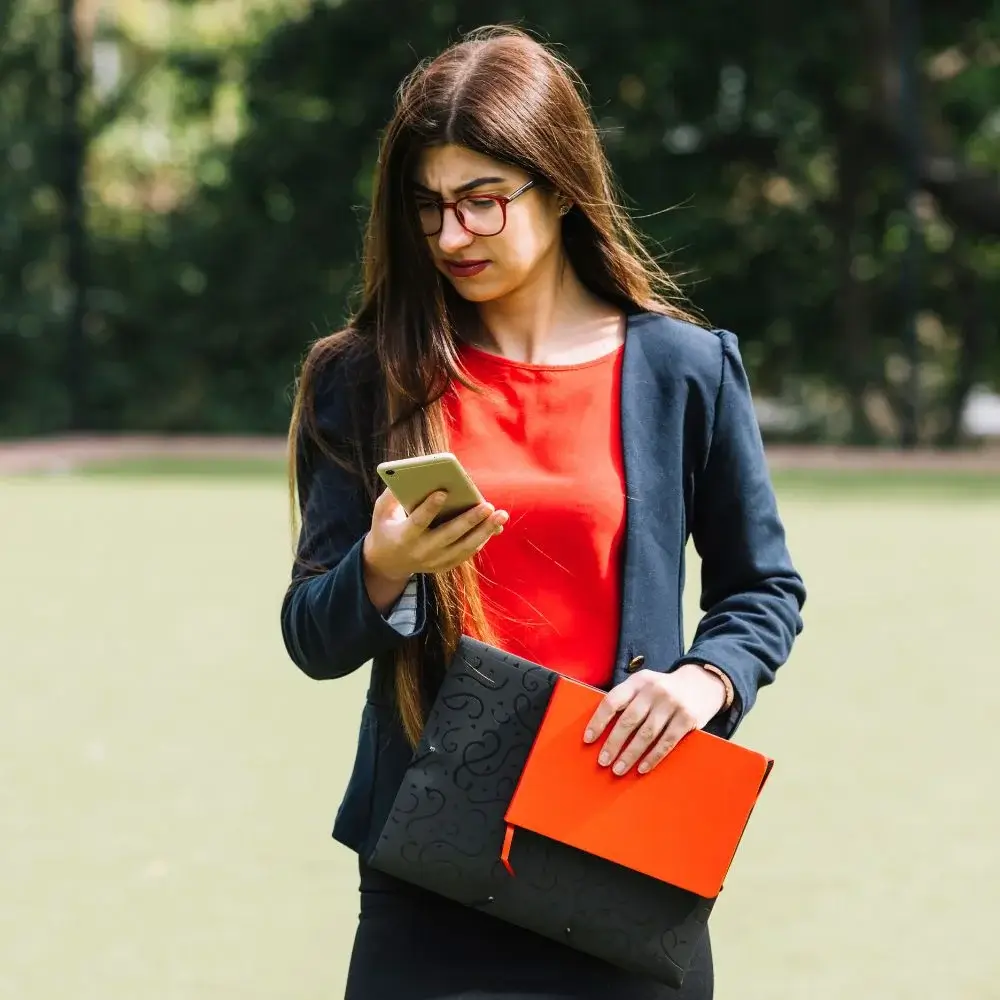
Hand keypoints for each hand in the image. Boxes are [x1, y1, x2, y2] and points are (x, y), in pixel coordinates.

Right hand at [362, 488, 507, 609]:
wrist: (388, 563)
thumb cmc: (386, 528)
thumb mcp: (381, 511)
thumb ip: (392, 494)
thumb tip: (410, 473)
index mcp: (403, 537)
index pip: (417, 522)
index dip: (429, 508)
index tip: (443, 491)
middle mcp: (420, 551)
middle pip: (449, 535)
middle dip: (470, 520)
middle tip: (488, 505)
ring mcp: (434, 561)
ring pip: (464, 547)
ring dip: (484, 531)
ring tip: (501, 515)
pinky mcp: (444, 565)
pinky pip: (466, 553)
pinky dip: (481, 540)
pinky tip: (494, 526)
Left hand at [583, 666, 726, 775]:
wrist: (704, 682)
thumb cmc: (665, 689)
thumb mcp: (646, 684)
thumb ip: (628, 700)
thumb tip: (602, 729)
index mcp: (638, 681)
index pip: (613, 700)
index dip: (598, 721)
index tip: (588, 739)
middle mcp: (654, 690)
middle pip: (628, 720)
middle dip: (613, 743)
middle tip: (603, 761)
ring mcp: (672, 703)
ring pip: (646, 734)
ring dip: (630, 754)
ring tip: (618, 769)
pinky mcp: (687, 718)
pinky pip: (666, 742)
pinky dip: (653, 757)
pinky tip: (642, 768)